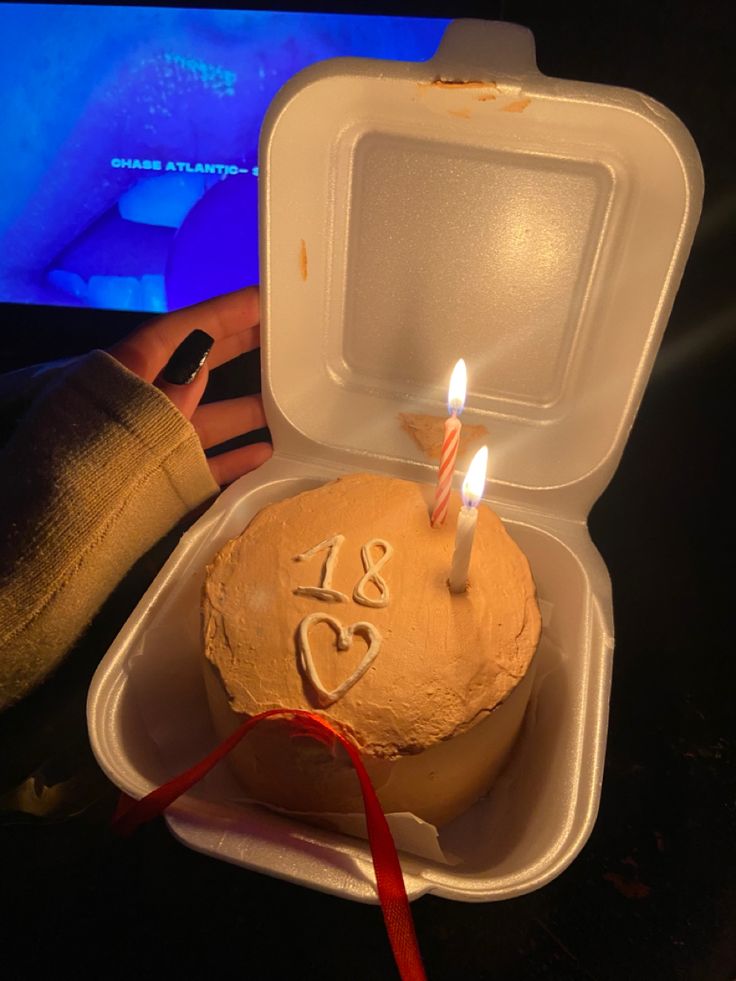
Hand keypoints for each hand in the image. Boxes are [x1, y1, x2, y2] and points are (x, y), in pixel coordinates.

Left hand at [108, 287, 271, 485]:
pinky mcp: (166, 479)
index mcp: (129, 375)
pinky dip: (236, 457)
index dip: (222, 313)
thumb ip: (171, 392)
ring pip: (210, 416)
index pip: (181, 332)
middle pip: (198, 366)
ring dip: (248, 408)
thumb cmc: (101, 463)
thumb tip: (199, 361)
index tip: (261, 296)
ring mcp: (157, 442)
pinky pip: (208, 461)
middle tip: (282, 334)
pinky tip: (266, 452)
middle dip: (240, 348)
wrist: (71, 533)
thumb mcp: (136, 418)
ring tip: (288, 398)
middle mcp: (146, 403)